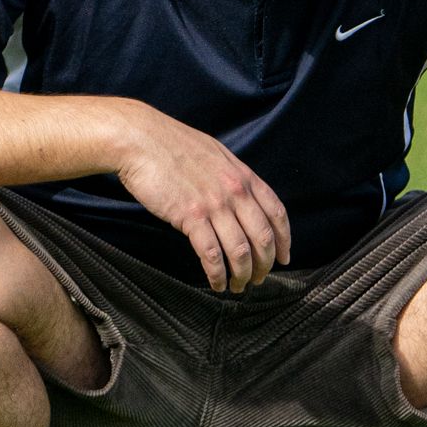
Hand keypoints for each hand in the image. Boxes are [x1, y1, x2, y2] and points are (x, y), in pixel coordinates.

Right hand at [116, 109, 291, 291]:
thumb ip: (232, 178)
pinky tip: (216, 283)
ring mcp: (214, 205)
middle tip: (259, 279)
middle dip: (264, 265)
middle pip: (263, 237)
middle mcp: (235, 192)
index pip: (277, 213)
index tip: (285, 258)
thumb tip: (241, 199)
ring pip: (240, 250)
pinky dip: (217, 274)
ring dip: (242, 275)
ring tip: (237, 286)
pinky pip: (211, 254)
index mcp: (244, 176)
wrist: (141, 140)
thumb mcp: (215, 155)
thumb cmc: (173, 145)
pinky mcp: (190, 217)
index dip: (284, 240)